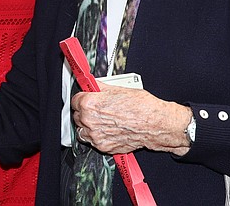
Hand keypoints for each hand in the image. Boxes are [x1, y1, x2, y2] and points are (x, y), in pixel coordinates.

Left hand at [71, 84, 190, 155]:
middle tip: (96, 109)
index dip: (82, 98)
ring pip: (82, 131)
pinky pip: (93, 142)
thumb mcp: (117, 88)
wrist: (155, 124)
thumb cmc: (140, 106)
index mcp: (89, 104)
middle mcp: (90, 121)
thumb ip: (99, 87)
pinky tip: (107, 130)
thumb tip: (91, 84)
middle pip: (77, 116)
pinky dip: (97, 137)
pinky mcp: (103, 147)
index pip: (75, 100)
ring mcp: (96, 135)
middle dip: (84, 112)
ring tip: (100, 121)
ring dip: (88, 126)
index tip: (86, 98)